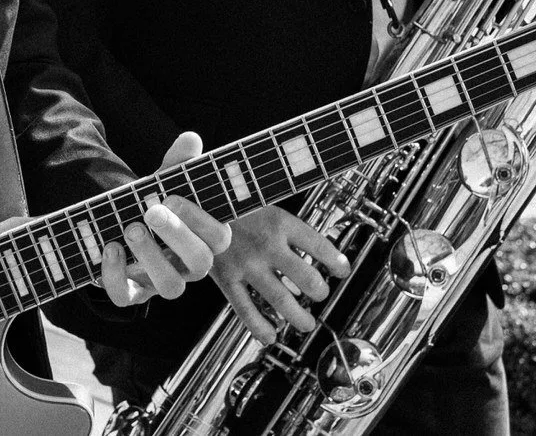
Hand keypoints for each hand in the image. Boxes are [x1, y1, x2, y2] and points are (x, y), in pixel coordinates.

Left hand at [100, 131, 230, 305]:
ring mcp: (161, 281)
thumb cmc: (153, 204)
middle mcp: (189, 265)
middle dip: (177, 236)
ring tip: (130, 229)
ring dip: (150, 258)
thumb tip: (191, 138)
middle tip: (152, 211)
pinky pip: (126, 297)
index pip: (219, 238)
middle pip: (201, 264)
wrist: (120, 225)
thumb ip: (178, 163)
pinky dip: (115, 276)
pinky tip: (109, 248)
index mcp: (204, 238)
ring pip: (170, 286)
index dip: (200, 220)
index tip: (173, 197)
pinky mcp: (131, 292)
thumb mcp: (164, 182)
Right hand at [210, 204, 352, 344]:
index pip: (319, 246)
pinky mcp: (225, 277)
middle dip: (319, 291)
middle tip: (320, 295)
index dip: (336, 261)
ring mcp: (246, 263)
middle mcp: (266, 244)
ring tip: (307, 324)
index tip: (342, 270)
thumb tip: (310, 250)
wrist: (192, 201)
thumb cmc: (231, 201)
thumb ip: (285, 226)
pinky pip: (245, 309)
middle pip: (306, 277)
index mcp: (279, 221)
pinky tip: (270, 335)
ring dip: (298, 316)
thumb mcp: (263, 200)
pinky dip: (259, 326)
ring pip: (281, 299)